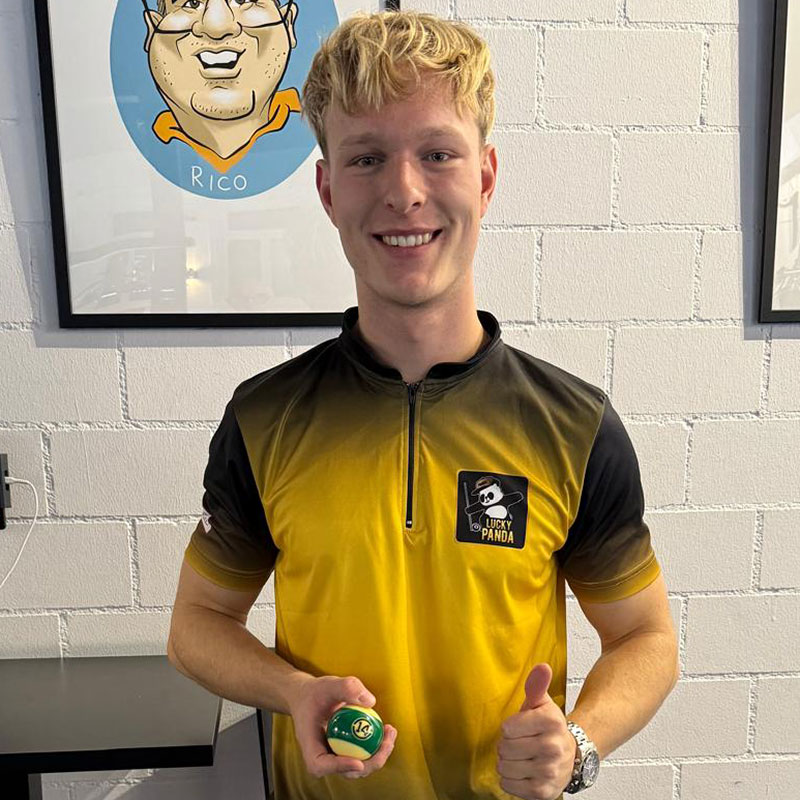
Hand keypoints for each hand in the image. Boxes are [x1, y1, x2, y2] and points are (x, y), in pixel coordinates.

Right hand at [286, 673, 397, 780]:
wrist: (308, 696)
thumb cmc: (315, 692)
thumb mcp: (328, 684)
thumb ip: (346, 687)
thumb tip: (370, 702)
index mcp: (310, 746)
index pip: (320, 765)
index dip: (339, 767)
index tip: (358, 762)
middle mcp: (323, 756)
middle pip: (347, 771)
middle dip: (371, 762)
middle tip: (386, 742)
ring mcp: (335, 756)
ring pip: (358, 766)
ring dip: (378, 755)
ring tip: (390, 732)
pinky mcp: (345, 751)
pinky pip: (362, 754)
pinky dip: (376, 746)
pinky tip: (387, 729)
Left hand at [496, 663, 576, 799]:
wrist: (570, 756)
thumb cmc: (548, 728)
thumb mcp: (541, 704)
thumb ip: (536, 685)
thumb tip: (542, 667)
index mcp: (551, 721)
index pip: (507, 728)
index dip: (510, 728)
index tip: (520, 728)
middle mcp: (553, 747)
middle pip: (504, 748)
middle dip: (507, 746)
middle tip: (521, 743)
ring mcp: (549, 771)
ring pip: (505, 767)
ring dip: (507, 763)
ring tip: (522, 758)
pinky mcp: (543, 791)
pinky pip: (508, 785)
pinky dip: (510, 780)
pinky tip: (522, 771)